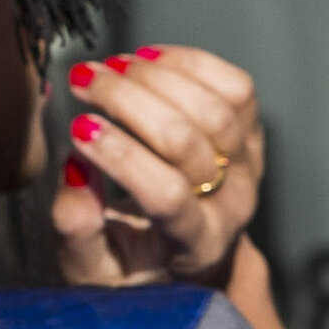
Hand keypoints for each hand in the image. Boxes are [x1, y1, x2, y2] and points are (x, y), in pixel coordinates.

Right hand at [57, 46, 264, 287]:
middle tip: (81, 80)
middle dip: (129, 101)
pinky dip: (191, 64)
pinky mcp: (254, 137)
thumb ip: (77, 228)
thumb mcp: (93, 269)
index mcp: (194, 246)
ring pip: (216, 108)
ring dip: (157, 76)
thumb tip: (75, 165)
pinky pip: (237, 88)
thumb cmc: (134, 266)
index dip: (122, 157)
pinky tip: (147, 59)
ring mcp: (250, 168)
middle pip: (189, 140)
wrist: (190, 261)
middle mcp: (232, 206)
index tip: (76, 128)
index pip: (167, 196)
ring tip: (109, 67)